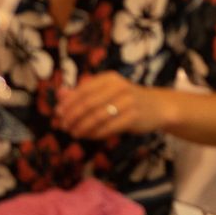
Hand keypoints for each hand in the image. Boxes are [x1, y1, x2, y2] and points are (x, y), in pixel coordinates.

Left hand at [56, 73, 171, 138]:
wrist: (158, 107)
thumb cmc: (127, 99)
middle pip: (88, 104)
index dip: (68, 103)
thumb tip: (59, 94)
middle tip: (63, 126)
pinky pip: (108, 127)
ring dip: (82, 127)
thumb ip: (83, 92)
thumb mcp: (107, 91)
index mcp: (109, 78)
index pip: (83, 90)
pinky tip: (88, 136)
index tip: (58, 113)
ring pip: (97, 117)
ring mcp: (127, 102)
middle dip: (72, 116)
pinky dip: (95, 133)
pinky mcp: (133, 117)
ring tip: (74, 133)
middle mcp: (119, 87)